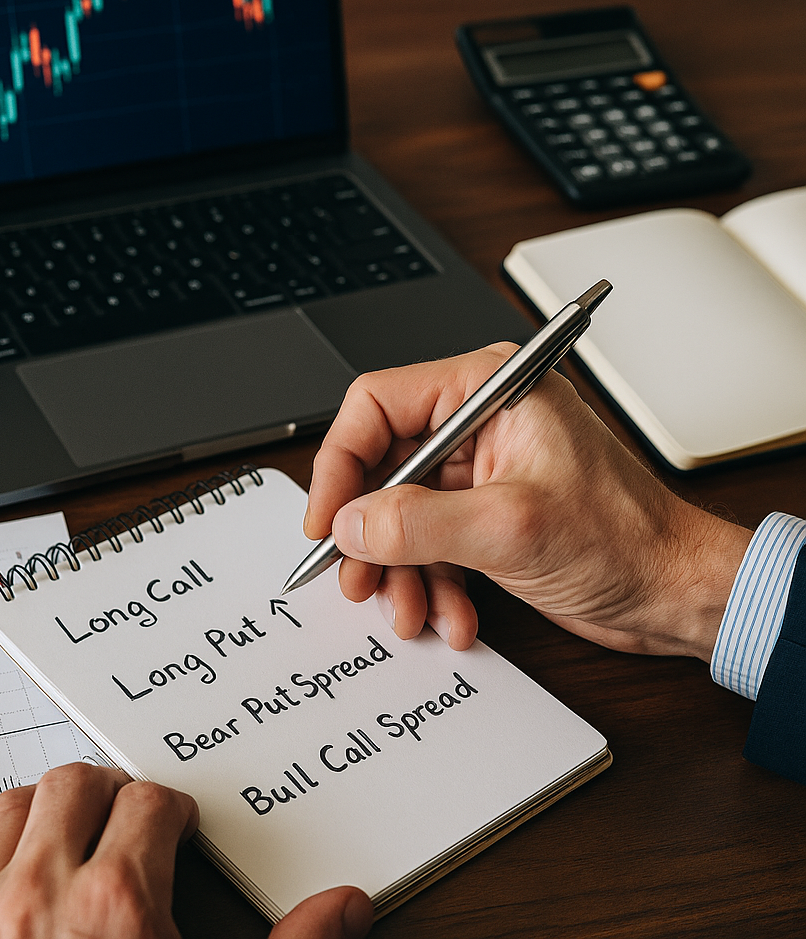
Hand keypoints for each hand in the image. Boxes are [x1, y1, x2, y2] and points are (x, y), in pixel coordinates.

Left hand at [0, 762, 371, 938]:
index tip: (178, 832)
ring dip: (46, 811)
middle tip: (130, 824)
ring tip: (75, 840)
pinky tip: (17, 877)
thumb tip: (346, 907)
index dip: (173, 812)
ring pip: (13, 806)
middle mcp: (43, 893)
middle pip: (77, 783)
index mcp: (119, 905)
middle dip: (111, 794)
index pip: (150, 802)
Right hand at [305, 345, 751, 660]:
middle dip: (368, 531)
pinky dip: (430, 581)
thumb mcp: (510, 528)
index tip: (327, 519)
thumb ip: (418, 523)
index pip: (378, 404)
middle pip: (382, 465)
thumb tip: (349, 524)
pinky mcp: (484, 513)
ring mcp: (481, 470)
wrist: (676, 592)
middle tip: (357, 577)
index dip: (340, 463)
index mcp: (487, 390)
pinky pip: (428, 542)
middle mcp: (479, 422)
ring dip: (398, 568)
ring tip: (409, 609)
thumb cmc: (628, 538)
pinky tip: (451, 613)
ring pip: (399, 512)